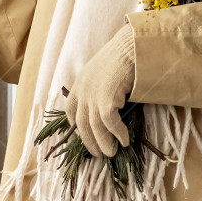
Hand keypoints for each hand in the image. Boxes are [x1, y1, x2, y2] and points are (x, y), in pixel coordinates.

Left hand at [65, 24, 135, 157]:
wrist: (131, 46)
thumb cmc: (121, 56)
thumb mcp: (101, 70)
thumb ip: (97, 86)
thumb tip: (104, 105)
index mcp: (79, 84)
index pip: (71, 111)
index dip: (76, 127)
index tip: (85, 136)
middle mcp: (82, 91)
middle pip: (82, 125)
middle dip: (90, 142)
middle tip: (99, 153)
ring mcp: (93, 96)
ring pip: (95, 128)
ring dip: (104, 143)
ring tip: (112, 152)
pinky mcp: (106, 101)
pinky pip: (110, 124)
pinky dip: (117, 134)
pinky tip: (124, 140)